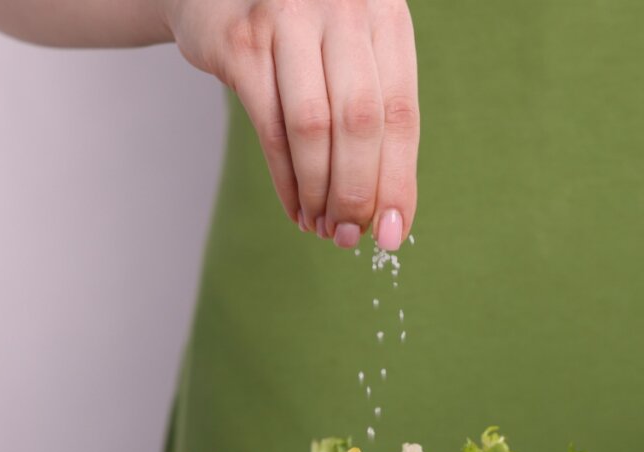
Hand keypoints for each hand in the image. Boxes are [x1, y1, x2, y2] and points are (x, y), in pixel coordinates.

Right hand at [163, 0, 418, 249]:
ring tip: (322, 227)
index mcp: (386, 15)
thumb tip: (390, 216)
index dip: (398, 181)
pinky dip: (286, 179)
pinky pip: (269, 127)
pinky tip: (296, 207)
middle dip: (357, 193)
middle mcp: (344, 8)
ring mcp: (289, 19)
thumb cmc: (304, 39)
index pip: (401, 113)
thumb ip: (376, 120)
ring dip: (319, 191)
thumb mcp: (354, 61)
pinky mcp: (242, 42)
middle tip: (350, 236)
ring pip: (313, 128)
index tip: (394, 234)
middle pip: (359, 123)